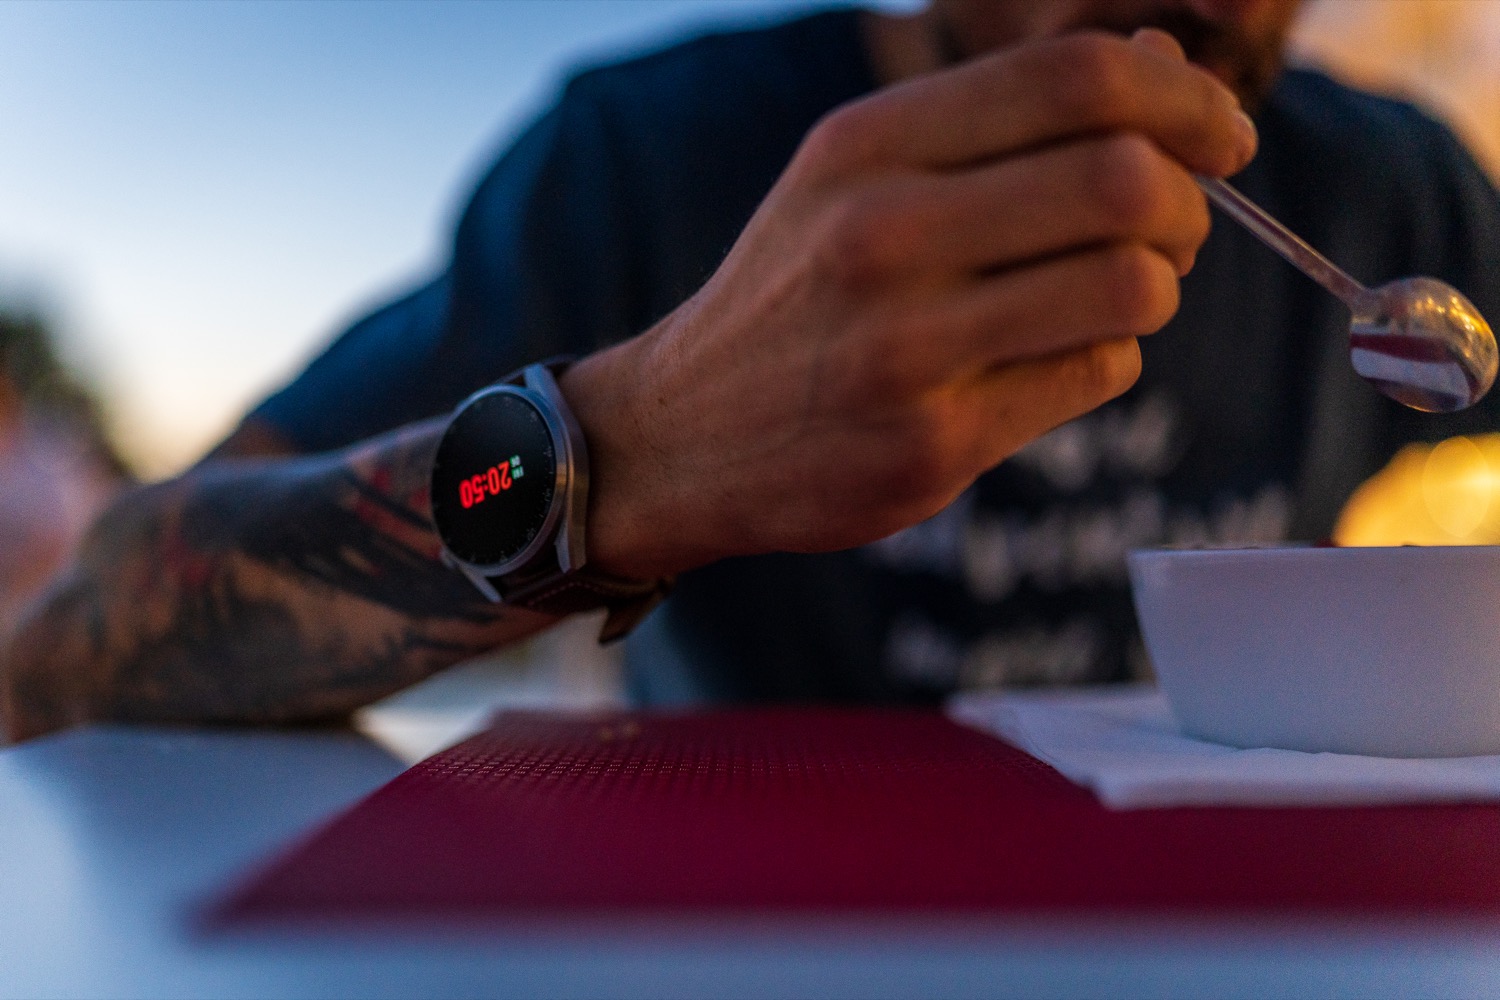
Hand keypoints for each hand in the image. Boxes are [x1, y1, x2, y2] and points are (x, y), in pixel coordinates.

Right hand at [568, 29, 1255, 579]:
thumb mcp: (856, 178)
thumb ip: (998, 121)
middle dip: (1188, 203)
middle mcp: (881, 235)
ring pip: (1131, 287)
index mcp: (866, 146)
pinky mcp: (934, 443)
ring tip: (1113, 295)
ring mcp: (906, 348)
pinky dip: (1105, 357)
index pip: (1077, 79)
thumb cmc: (795, 293)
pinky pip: (1096, 374)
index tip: (1222, 137)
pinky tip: (1049, 360)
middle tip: (1177, 227)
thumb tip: (1164, 70)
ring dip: (1156, 287)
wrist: (679, 435)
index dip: (1184, 101)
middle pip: (1125, 181)